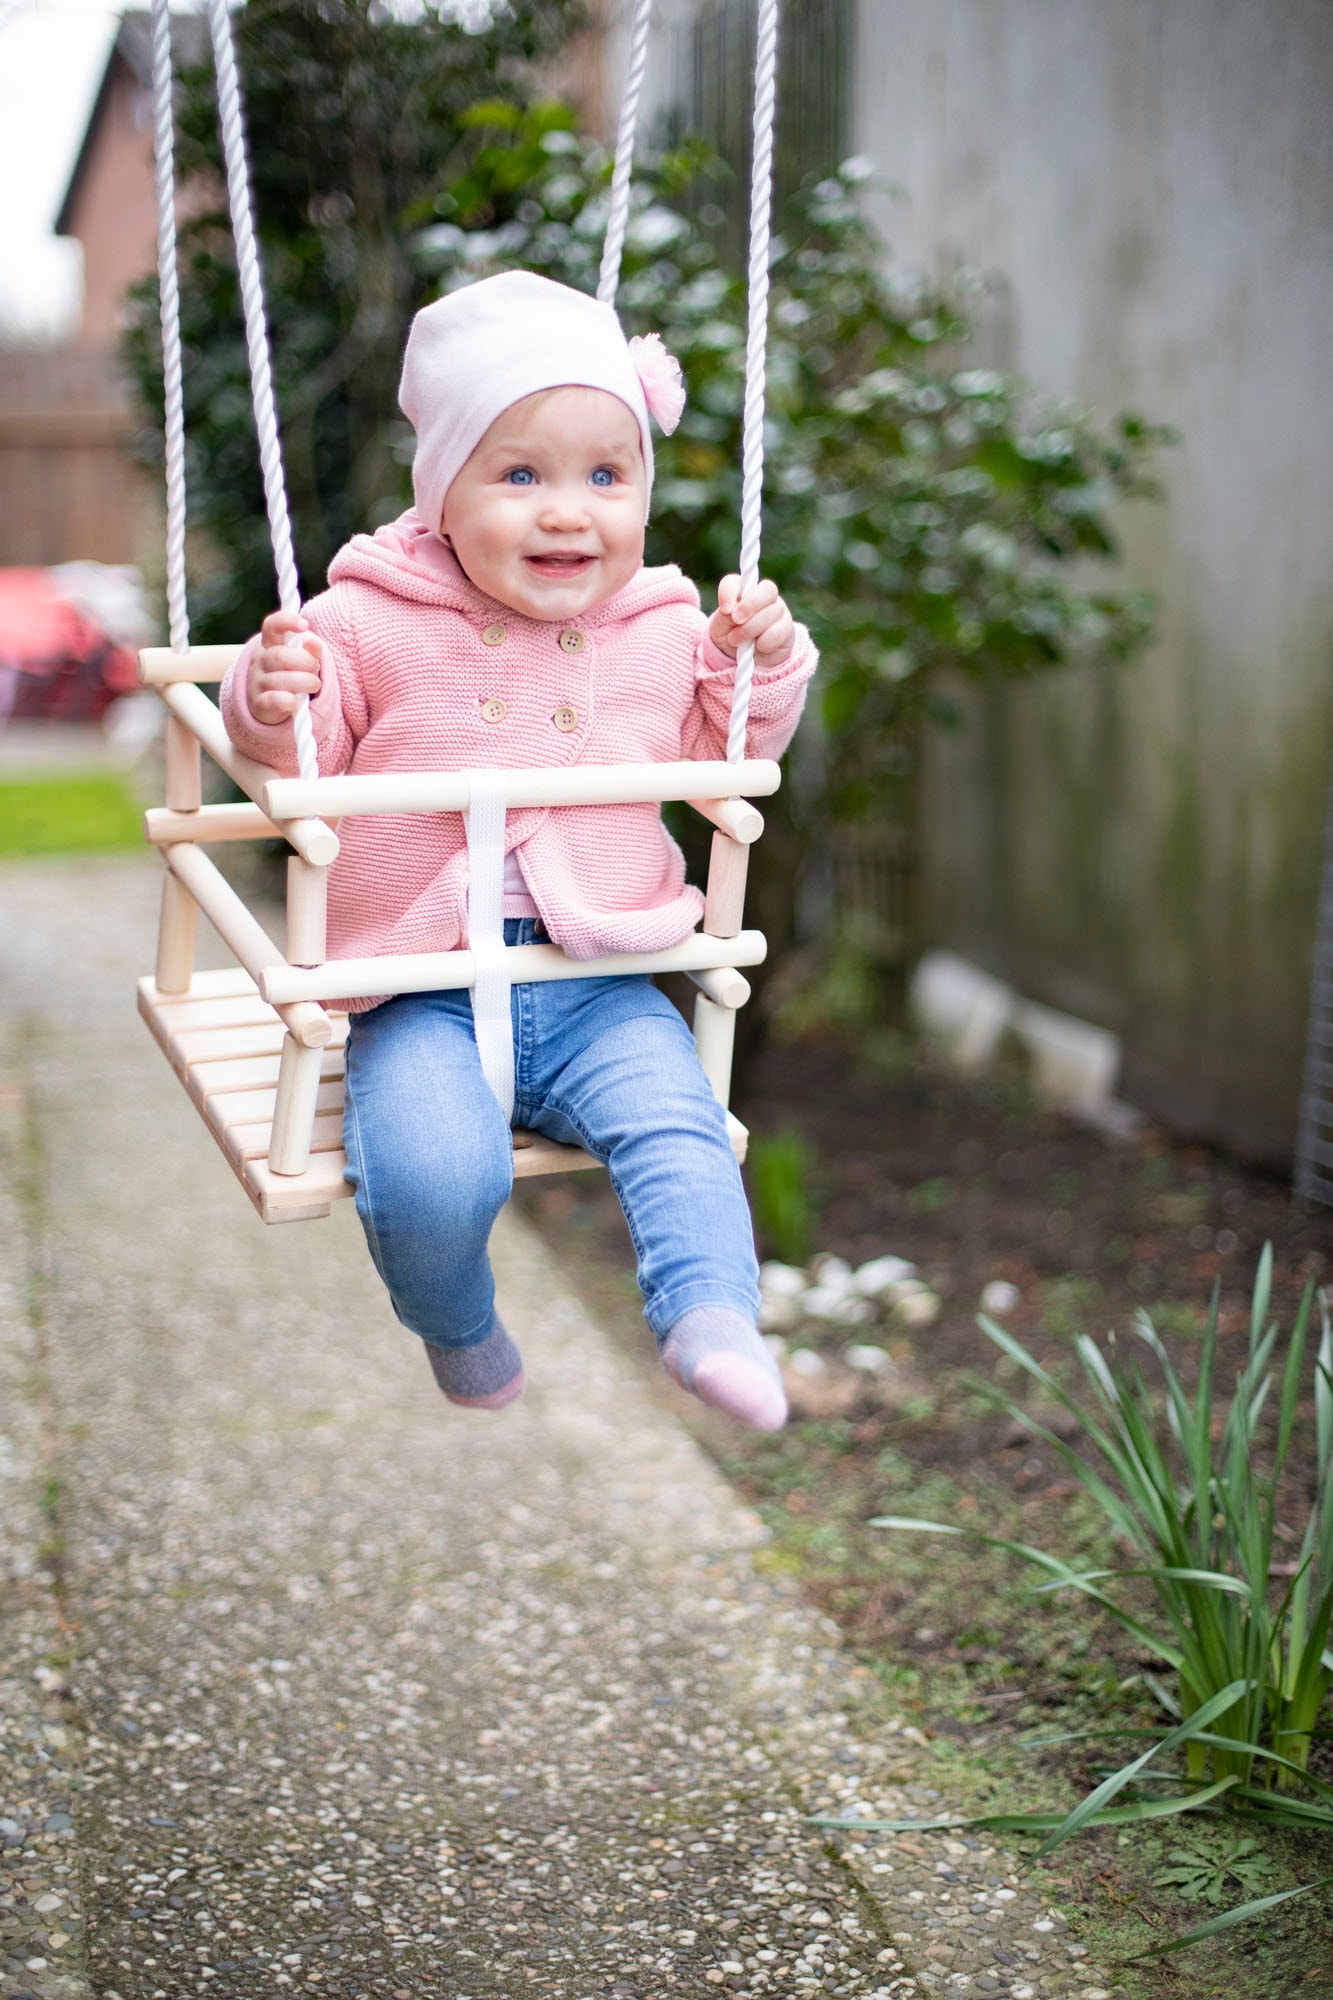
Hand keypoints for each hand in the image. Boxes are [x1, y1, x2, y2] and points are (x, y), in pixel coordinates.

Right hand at [247, 609, 322, 724]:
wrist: (268, 705)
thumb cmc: (290, 676)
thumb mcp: (301, 661)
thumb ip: (310, 652)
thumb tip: (314, 643)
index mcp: (270, 644)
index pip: (271, 626)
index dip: (286, 621)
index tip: (304, 625)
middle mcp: (260, 660)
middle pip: (281, 656)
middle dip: (306, 663)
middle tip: (315, 670)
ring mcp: (257, 682)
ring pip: (281, 679)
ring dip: (306, 682)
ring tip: (314, 685)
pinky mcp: (259, 703)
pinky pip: (275, 700)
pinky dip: (290, 701)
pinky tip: (296, 702)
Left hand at [709, 574, 795, 665]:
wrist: (744, 660)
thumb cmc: (730, 636)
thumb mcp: (720, 628)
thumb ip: (723, 617)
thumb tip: (732, 611)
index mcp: (743, 590)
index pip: (735, 582)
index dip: (729, 592)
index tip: (725, 610)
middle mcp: (764, 596)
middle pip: (767, 589)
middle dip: (749, 605)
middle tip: (736, 620)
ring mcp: (780, 611)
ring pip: (772, 612)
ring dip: (750, 629)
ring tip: (737, 641)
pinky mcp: (787, 630)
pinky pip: (778, 632)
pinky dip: (764, 642)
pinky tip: (758, 647)